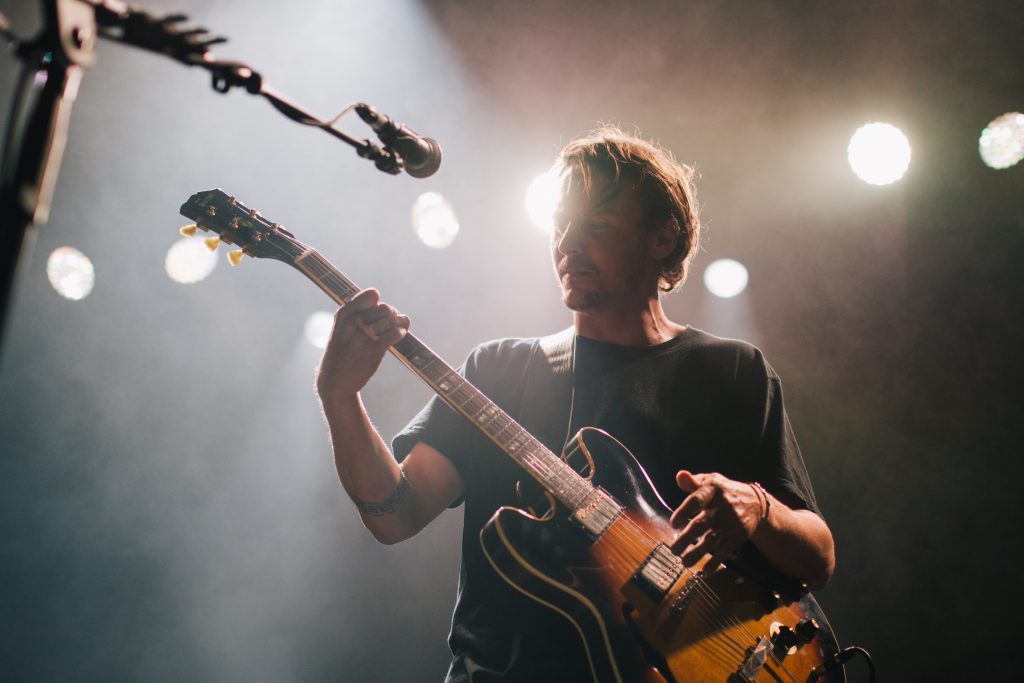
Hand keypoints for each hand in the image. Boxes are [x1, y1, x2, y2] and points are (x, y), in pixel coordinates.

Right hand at [315, 289, 409, 404]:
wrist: (335, 381)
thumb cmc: (341, 352)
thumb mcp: (340, 328)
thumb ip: (355, 310)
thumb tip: (376, 294)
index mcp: (344, 315)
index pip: (371, 296)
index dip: (378, 303)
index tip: (377, 312)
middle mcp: (354, 322)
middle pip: (386, 308)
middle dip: (392, 314)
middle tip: (391, 323)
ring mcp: (365, 336)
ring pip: (393, 319)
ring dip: (400, 323)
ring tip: (400, 328)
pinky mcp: (375, 350)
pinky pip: (396, 333)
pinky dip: (401, 333)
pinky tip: (399, 336)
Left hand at [668, 470, 764, 571]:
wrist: (756, 503)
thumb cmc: (724, 492)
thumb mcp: (711, 481)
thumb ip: (693, 482)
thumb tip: (680, 476)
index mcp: (712, 491)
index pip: (696, 500)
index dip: (684, 511)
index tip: (673, 524)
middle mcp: (721, 508)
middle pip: (702, 524)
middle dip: (687, 538)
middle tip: (674, 549)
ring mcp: (730, 523)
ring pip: (712, 541)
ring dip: (697, 553)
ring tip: (684, 562)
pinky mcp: (737, 536)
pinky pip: (725, 551)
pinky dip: (715, 563)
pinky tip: (705, 571)